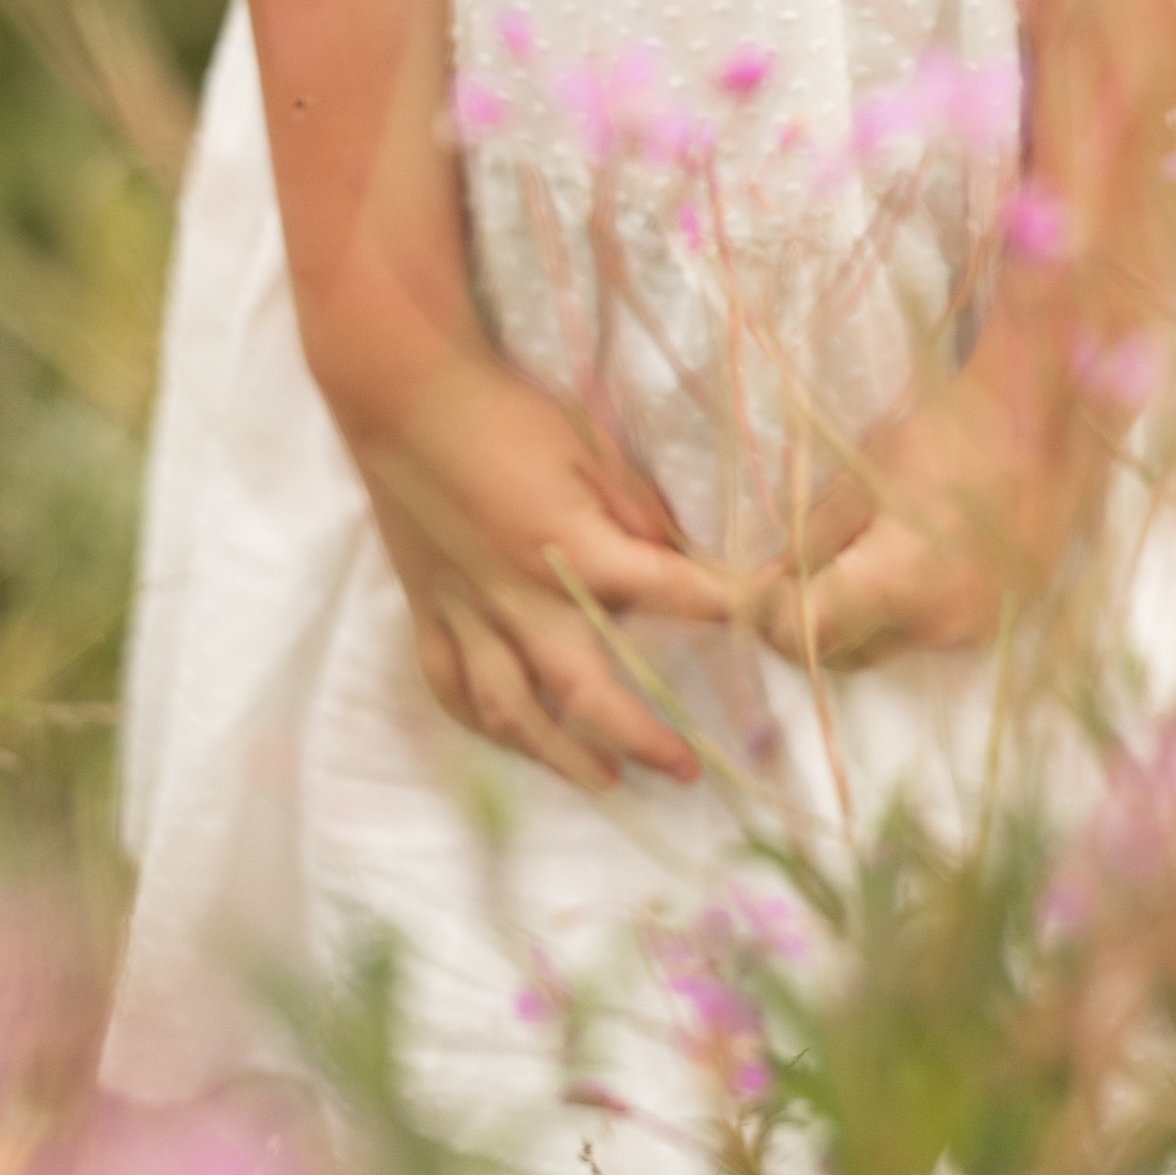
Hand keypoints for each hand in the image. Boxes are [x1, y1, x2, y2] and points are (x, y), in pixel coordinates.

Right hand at [341, 348, 739, 791]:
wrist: (404, 393)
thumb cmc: (508, 412)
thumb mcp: (589, 442)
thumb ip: (633, 506)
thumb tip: (672, 551)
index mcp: (569, 546)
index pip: (665, 589)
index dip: (724, 605)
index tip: (771, 619)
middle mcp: (518, 596)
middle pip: (583, 689)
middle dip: (637, 736)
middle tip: (684, 768)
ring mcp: (466, 611)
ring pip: (510, 709)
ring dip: (559, 754)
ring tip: (604, 781)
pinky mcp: (427, 609)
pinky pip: (449, 685)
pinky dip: (480, 721)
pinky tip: (510, 735)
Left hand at [753, 359, 1095, 673]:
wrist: (1045, 413)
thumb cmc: (947, 429)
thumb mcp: (863, 477)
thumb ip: (812, 540)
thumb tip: (769, 584)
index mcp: (896, 586)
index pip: (802, 632)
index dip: (763, 614)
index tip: (744, 588)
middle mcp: (937, 626)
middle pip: (842, 654)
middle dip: (804, 622)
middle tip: (783, 576)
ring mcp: (976, 629)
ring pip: (886, 647)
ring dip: (854, 621)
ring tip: (845, 562)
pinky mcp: (1003, 619)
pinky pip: (931, 634)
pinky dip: (902, 612)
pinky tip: (902, 563)